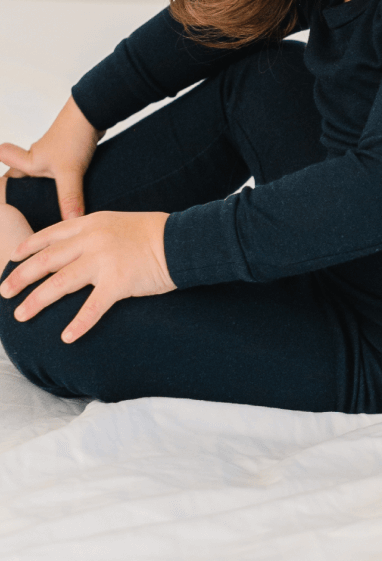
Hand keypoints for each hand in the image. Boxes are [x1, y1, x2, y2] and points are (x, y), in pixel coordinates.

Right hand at [0, 97, 103, 220]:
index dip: (4, 191)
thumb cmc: (72, 135)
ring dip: (51, 191)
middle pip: (24, 181)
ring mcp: (52, 157)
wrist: (93, 113)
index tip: (6, 209)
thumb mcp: (70, 172)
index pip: (6, 181)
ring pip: (45, 178)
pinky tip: (77, 196)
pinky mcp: (68, 155)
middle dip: (29, 197)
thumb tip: (70, 222)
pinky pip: (62, 174)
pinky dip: (66, 184)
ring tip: (56, 210)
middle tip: (34, 215)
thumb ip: (69, 198)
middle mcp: (36, 160)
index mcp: (27, 164)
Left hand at [0, 211, 173, 342]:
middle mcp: (93, 240)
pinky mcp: (119, 283)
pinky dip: (78, 324)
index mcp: (93, 224)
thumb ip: (96, 233)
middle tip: (4, 291)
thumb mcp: (119, 223)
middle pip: (47, 260)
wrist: (184, 240)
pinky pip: (92, 307)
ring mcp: (105, 261)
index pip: (51, 235)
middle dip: (21, 277)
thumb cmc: (156, 233)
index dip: (29, 248)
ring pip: (60, 283)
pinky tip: (66, 337)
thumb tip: (77, 247)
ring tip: (21, 315)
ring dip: (37, 301)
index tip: (12, 258)